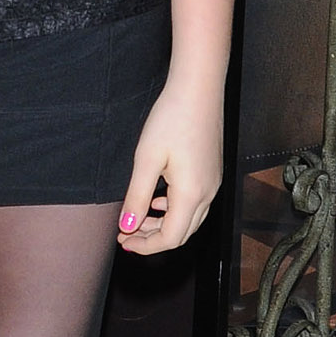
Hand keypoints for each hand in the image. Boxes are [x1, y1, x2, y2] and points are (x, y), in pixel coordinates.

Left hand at [116, 78, 222, 254]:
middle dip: (152, 239)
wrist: (198, 90)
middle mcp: (208, 193)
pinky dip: (174, 210)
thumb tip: (127, 226)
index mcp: (192, 194)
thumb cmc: (171, 119)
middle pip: (182, 233)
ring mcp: (213, 183)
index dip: (145, 246)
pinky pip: (195, 204)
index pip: (170, 238)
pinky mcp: (212, 173)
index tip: (122, 240)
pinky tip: (158, 199)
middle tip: (126, 233)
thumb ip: (137, 197)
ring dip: (163, 225)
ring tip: (137, 217)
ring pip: (189, 220)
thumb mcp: (146, 159)